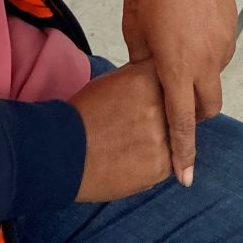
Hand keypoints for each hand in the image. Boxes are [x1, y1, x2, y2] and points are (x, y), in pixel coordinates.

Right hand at [67, 59, 171, 201]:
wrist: (63, 154)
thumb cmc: (85, 114)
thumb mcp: (113, 80)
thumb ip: (141, 77)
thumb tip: (162, 77)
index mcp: (148, 78)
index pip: (175, 77)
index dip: (170, 87)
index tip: (160, 94)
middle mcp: (160, 105)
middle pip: (179, 108)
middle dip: (166, 115)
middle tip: (142, 123)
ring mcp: (163, 137)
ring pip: (176, 136)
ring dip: (163, 138)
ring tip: (134, 140)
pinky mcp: (160, 165)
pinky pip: (170, 160)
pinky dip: (156, 160)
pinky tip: (134, 156)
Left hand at [121, 0, 235, 185]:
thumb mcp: (134, 31)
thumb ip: (143, 65)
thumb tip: (149, 81)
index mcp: (176, 67)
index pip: (182, 122)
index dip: (184, 152)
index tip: (186, 177)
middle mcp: (205, 60)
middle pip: (208, 107)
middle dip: (195, 112)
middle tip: (175, 97)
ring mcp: (222, 42)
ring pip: (214, 75)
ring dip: (199, 74)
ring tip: (179, 46)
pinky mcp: (231, 24)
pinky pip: (221, 49)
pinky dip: (208, 49)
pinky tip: (191, 27)